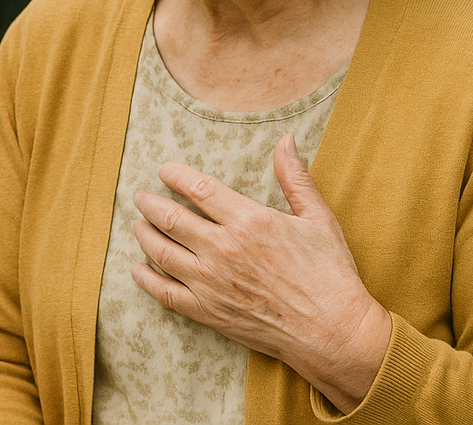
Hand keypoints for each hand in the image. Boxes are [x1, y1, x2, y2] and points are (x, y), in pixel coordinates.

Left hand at [129, 134, 391, 413]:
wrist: (334, 333)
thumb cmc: (330, 274)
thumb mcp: (318, 218)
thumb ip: (295, 178)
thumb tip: (286, 140)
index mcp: (249, 221)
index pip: (198, 189)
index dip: (176, 176)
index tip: (164, 170)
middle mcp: (224, 249)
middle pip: (171, 218)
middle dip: (150, 203)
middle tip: (141, 196)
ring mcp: (212, 283)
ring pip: (162, 252)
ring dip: (144, 234)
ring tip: (138, 224)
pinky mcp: (209, 312)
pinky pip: (165, 293)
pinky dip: (146, 279)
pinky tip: (138, 268)